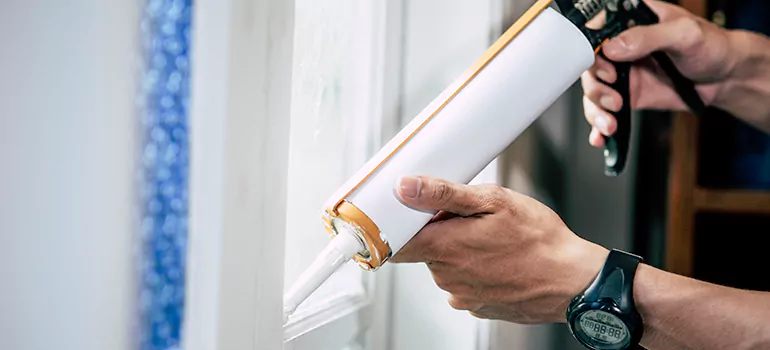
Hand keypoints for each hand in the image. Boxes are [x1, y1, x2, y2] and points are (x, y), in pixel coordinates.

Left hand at [390, 175, 608, 323]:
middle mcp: (447, 276)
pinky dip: (473, 269)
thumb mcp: (493, 200)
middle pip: (424, 249)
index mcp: (445, 247)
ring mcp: (461, 295)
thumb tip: (406, 187)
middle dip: (440, 231)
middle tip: (471, 218)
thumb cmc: (539, 239)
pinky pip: (463, 282)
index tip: (407, 213)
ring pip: (445, 265)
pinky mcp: (476, 305)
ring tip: (491, 238)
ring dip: (458, 249)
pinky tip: (497, 258)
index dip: (398, 225)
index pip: (394, 242)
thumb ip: (443, 194)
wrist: (572, 280)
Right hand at [582, 0, 740, 146]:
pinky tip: (601, 135)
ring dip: (596, 110)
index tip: (607, 69)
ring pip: (593, 91)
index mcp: (630, 23)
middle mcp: (620, 47)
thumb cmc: (711, 46)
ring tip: (611, 122)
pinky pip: (604, 110)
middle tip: (614, 99)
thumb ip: (648, 37)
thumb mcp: (683, 34)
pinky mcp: (626, 95)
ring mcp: (622, 73)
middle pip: (588, 66)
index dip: (592, 52)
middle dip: (596, 87)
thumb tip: (613, 48)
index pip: (596, 33)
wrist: (725, 77)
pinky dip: (598, 125)